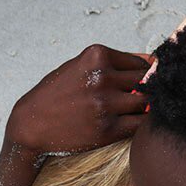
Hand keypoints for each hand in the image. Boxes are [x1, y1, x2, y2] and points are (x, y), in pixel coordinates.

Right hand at [7, 44, 151, 155]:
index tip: (136, 84)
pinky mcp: (107, 129)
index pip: (141, 63)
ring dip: (142, 108)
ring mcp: (105, 104)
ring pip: (145, 104)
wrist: (32, 124)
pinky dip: (139, 125)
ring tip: (128, 111)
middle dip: (146, 91)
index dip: (144, 76)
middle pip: (146, 82)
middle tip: (136, 99)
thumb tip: (152, 61)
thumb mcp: (80, 67)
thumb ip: (113, 63)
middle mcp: (102, 77)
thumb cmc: (57, 94)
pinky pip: (139, 125)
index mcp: (96, 56)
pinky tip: (127, 123)